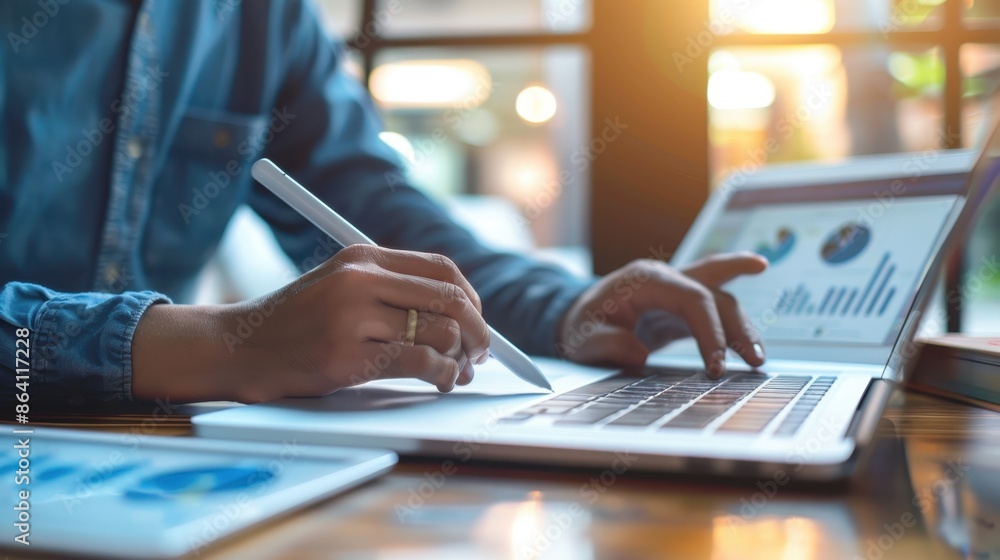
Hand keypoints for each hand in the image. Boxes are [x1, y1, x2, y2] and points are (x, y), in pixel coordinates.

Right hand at [132, 245, 489, 402]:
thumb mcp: (342, 288)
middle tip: (480, 352)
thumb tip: (461, 315)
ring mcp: (353, 316)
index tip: (478, 321)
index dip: (471, 297)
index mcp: (363, 257)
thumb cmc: (297, 324)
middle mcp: (361, 279)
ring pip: (440, 332)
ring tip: (455, 372)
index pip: (441, 268)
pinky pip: (419, 362)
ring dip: (459, 358)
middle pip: (450, 297)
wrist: (240, 347)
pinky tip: (439, 381)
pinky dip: (441, 374)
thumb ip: (392, 291)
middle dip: (478, 330)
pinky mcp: (347, 355)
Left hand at [557, 252, 767, 378]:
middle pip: (713, 294)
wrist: (578, 318)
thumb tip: (639, 354)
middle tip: (754, 361)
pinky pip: (715, 306)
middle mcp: (666, 278)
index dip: (710, 331)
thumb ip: (608, 343)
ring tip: (759, 358)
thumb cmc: (581, 325)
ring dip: (743, 326)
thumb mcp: (583, 337)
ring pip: (721, 298)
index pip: (692, 299)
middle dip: (737, 327)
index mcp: (645, 279)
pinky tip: (756, 323)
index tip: (716, 367)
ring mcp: (676, 290)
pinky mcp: (682, 308)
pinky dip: (736, 318)